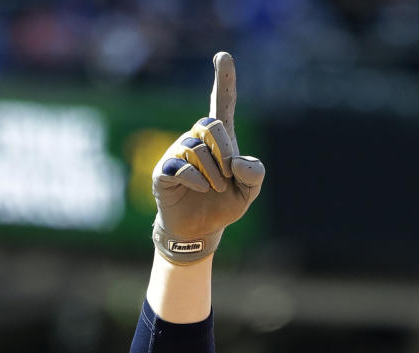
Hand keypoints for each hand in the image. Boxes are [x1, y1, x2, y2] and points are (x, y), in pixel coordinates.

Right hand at [152, 51, 264, 264]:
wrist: (200, 231)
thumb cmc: (223, 206)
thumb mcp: (249, 192)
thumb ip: (255, 173)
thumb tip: (236, 162)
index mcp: (220, 140)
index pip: (223, 103)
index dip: (224, 79)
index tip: (222, 56)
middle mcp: (196, 140)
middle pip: (210, 124)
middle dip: (224, 151)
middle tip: (228, 175)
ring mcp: (177, 153)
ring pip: (196, 147)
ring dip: (213, 171)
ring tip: (215, 188)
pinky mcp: (164, 171)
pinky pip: (180, 165)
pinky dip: (196, 179)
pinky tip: (202, 189)